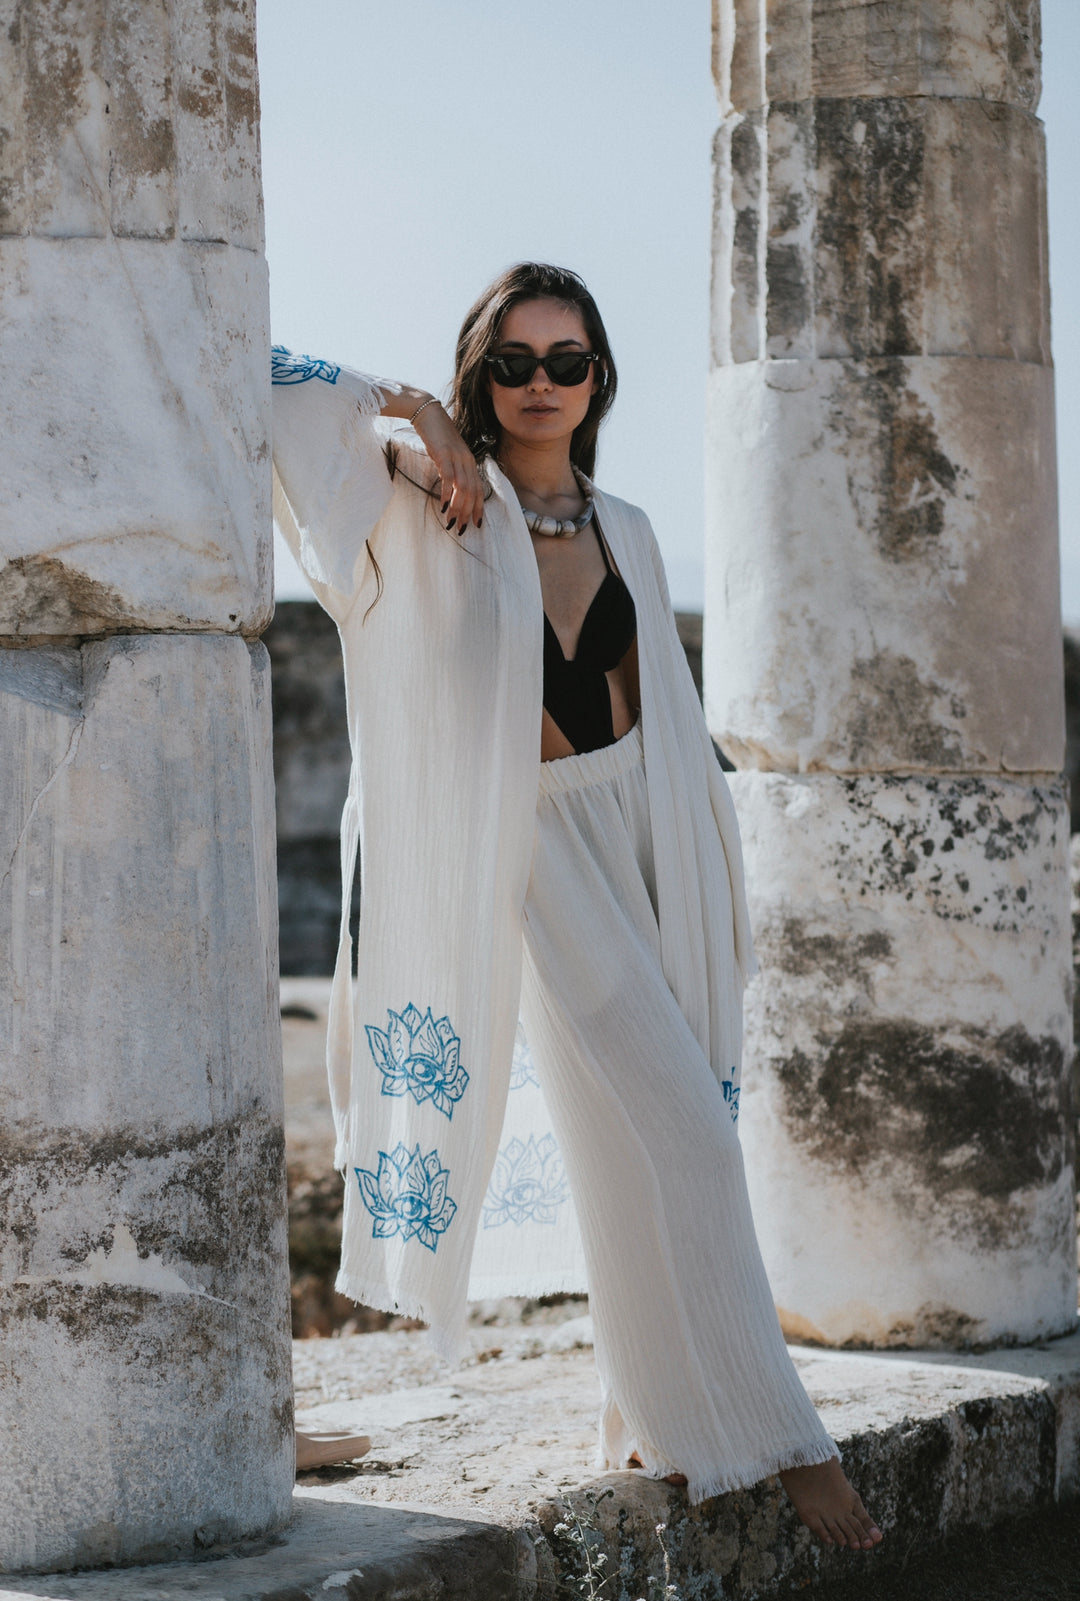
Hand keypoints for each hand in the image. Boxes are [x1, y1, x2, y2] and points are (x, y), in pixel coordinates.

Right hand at [411, 403, 485, 533]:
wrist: (427, 412)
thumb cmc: (436, 435)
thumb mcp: (448, 454)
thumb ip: (452, 470)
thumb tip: (451, 490)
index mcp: (470, 462)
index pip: (479, 489)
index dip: (479, 508)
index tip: (475, 524)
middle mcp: (467, 460)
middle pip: (473, 492)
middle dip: (468, 513)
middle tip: (461, 529)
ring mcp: (457, 457)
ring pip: (463, 488)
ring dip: (458, 508)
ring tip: (451, 522)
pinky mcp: (444, 454)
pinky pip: (449, 477)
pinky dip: (448, 493)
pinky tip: (444, 505)